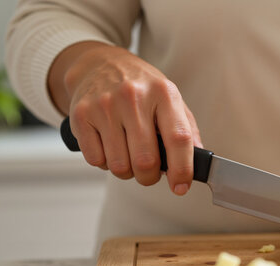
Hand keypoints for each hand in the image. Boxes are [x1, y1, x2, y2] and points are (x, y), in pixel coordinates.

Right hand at [48, 41, 201, 194]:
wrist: (99, 64)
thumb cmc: (141, 89)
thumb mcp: (170, 100)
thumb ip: (187, 131)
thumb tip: (198, 161)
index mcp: (163, 93)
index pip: (178, 138)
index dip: (182, 169)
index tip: (180, 187)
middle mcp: (133, 97)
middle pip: (145, 160)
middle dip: (149, 177)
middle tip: (149, 173)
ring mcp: (104, 105)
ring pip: (119, 166)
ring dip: (126, 172)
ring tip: (128, 156)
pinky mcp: (81, 115)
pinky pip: (95, 160)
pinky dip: (104, 163)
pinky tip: (110, 147)